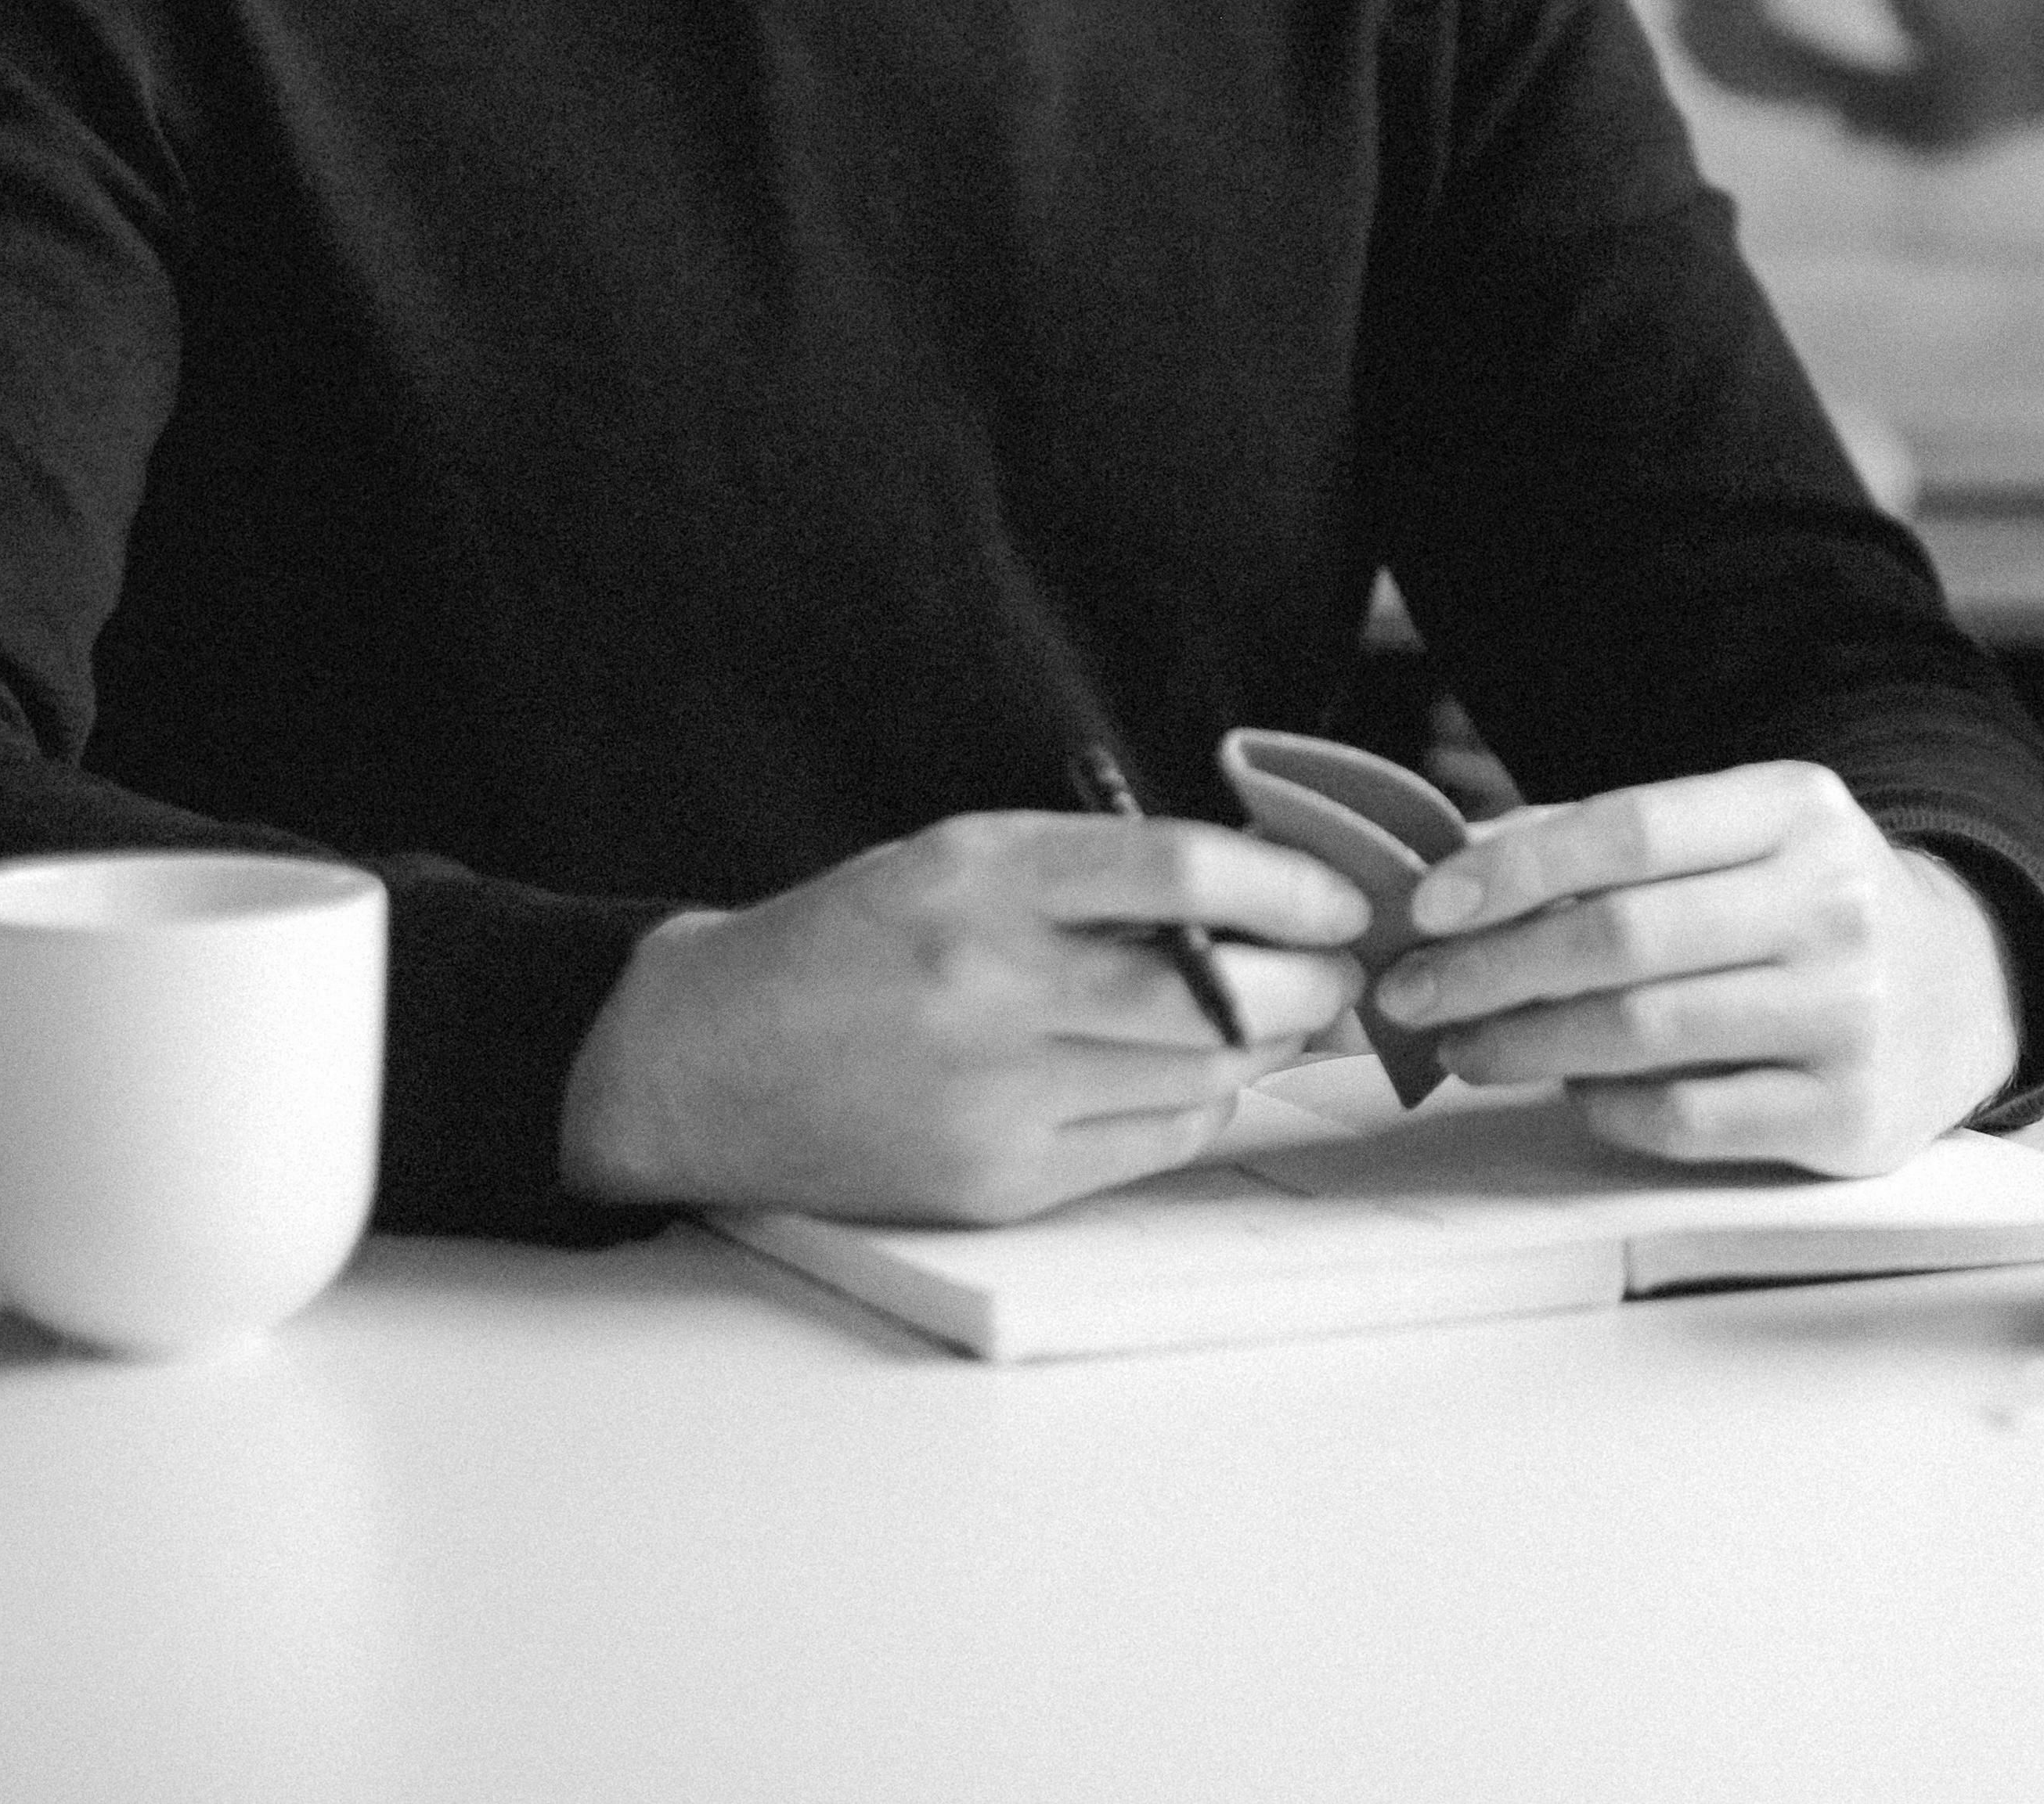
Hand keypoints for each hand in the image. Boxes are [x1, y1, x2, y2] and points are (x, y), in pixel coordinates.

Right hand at [556, 813, 1369, 1222]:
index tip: (1343, 897)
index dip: (1291, 884)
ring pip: (1203, 1076)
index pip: (1182, 870)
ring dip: (1267, 1046)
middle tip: (1342, 967)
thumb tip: (1260, 894)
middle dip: (1312, 981)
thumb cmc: (848, 942)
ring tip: (1279, 1016)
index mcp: (982, 879)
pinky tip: (1193, 1074)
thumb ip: (1097, 871)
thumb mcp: (961, 858)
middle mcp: (992, 987)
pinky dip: (1198, 1103)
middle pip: (1218, 992)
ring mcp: (995, 1098)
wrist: (700, 1061)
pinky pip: (1154, 1143)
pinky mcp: (997, 1184)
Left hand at [1371, 760, 2020, 1173]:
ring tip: (1466, 1045)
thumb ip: (1606, 844)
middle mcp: (1836, 905)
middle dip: (1491, 970)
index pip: (1634, 828)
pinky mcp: (1847, 1115)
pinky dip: (1607, 1107)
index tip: (1428, 905)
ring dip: (1526, 1045)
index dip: (1516, 869)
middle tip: (1411, 992)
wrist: (1959, 988)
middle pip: (1623, 938)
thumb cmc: (1803, 906)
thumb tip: (1456, 869)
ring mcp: (1849, 1015)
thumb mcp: (1736, 838)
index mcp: (1800, 811)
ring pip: (1642, 1037)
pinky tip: (1574, 1090)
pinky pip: (1685, 1118)